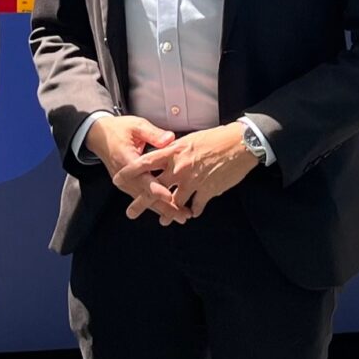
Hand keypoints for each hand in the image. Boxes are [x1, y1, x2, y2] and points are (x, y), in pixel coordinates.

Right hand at [88, 114, 184, 223]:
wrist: (98, 136)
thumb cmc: (119, 129)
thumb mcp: (136, 126)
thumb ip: (153, 134)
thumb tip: (170, 139)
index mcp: (127, 160)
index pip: (143, 178)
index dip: (157, 189)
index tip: (170, 197)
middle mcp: (125, 177)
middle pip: (146, 195)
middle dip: (165, 207)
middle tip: (183, 216)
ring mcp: (125, 183)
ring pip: (145, 200)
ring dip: (163, 210)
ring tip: (181, 217)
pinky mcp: (127, 185)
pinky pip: (142, 197)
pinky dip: (155, 205)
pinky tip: (169, 212)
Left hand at [140, 124, 259, 219]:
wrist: (241, 144)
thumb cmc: (216, 138)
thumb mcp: (190, 139)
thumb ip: (175, 150)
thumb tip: (165, 155)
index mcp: (174, 152)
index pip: (146, 163)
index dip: (130, 172)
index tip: (118, 179)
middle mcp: (180, 168)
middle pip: (155, 189)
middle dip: (141, 203)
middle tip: (130, 212)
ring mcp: (193, 181)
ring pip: (174, 202)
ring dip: (169, 212)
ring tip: (163, 220)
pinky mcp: (207, 191)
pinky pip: (196, 206)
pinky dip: (193, 210)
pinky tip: (191, 213)